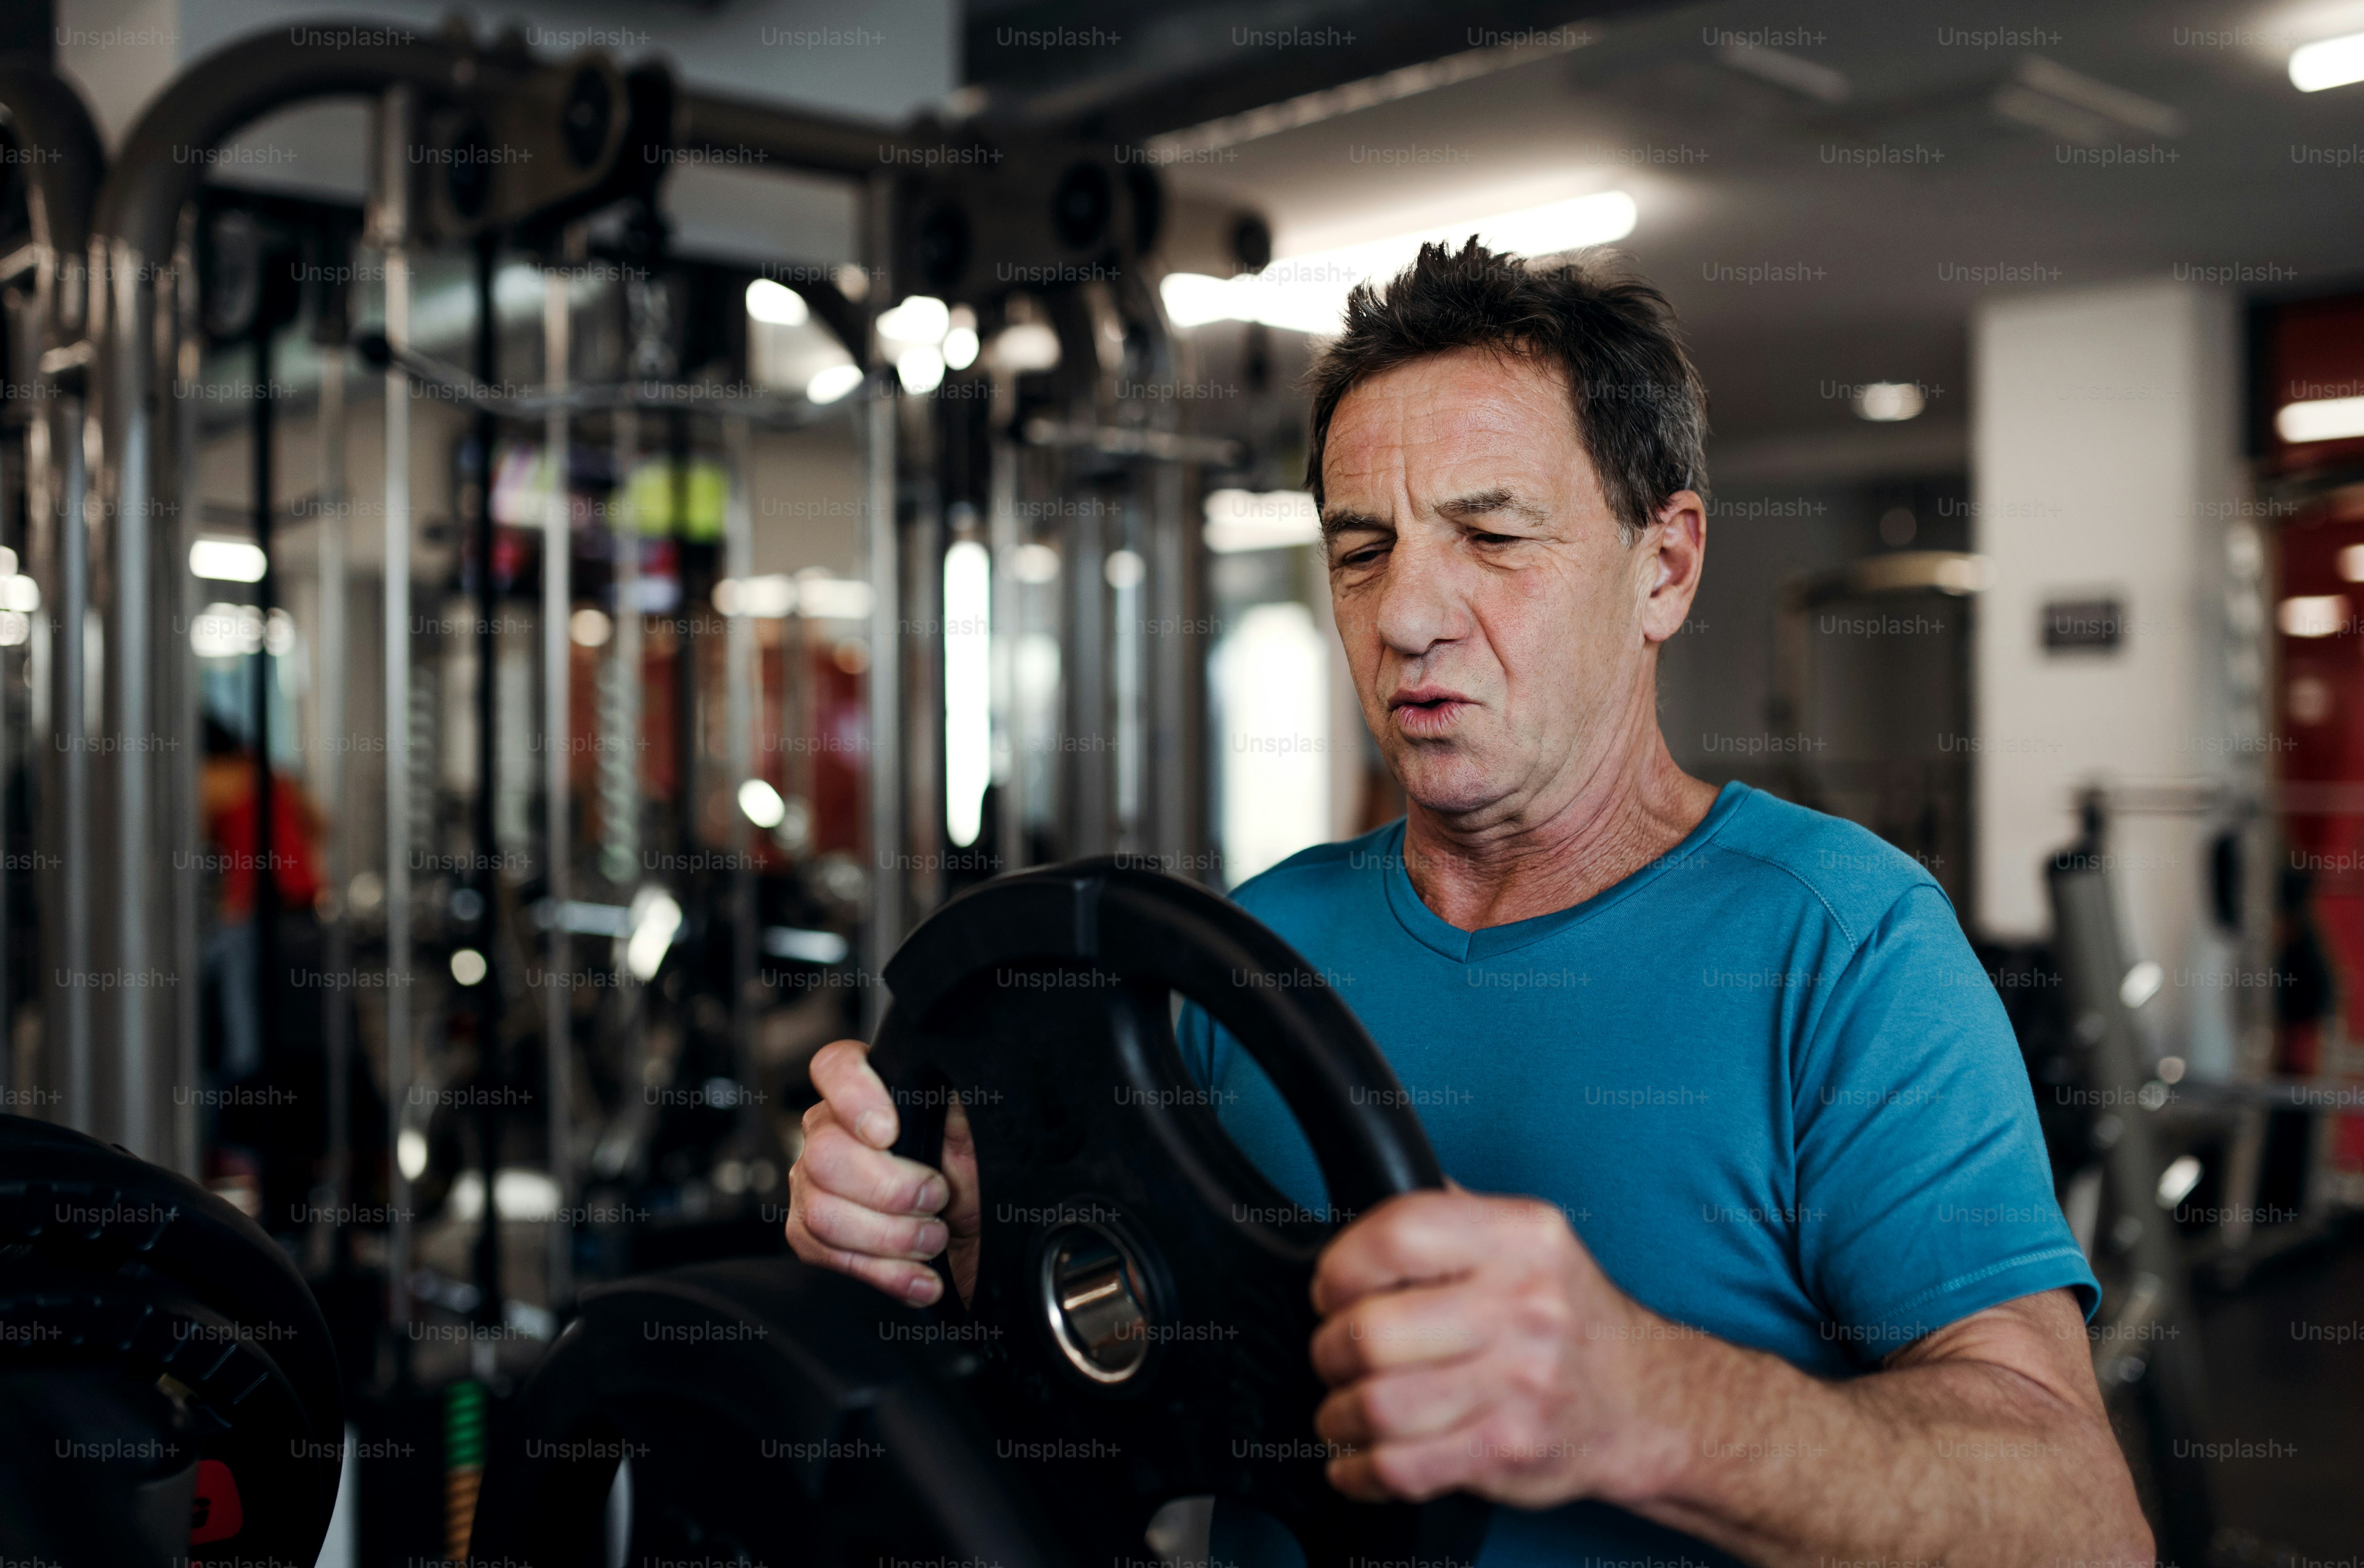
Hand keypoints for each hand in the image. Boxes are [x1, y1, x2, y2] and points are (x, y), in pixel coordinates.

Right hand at [784, 1039, 979, 1305]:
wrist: (976, 1249)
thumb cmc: (978, 1188)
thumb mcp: (982, 1142)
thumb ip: (960, 1108)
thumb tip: (954, 1077)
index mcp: (875, 1096)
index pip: (835, 1067)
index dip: (853, 1096)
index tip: (888, 1132)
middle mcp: (833, 1134)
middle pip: (823, 1153)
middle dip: (891, 1189)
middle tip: (936, 1199)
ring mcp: (814, 1186)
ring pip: (823, 1212)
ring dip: (892, 1236)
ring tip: (933, 1239)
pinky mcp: (811, 1236)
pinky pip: (825, 1255)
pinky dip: (884, 1273)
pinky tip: (920, 1275)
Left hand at [1308, 1189, 1691, 1509]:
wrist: (1642, 1397)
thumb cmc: (1565, 1315)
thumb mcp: (1527, 1239)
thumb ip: (1451, 1213)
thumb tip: (1369, 1189)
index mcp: (1521, 1238)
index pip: (1396, 1236)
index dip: (1342, 1267)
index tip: (1332, 1289)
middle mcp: (1525, 1306)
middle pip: (1373, 1331)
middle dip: (1330, 1349)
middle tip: (1336, 1354)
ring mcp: (1520, 1384)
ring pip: (1378, 1406)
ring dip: (1338, 1414)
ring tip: (1344, 1409)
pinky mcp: (1509, 1451)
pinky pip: (1401, 1468)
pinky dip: (1359, 1471)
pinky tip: (1356, 1460)